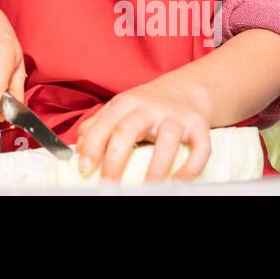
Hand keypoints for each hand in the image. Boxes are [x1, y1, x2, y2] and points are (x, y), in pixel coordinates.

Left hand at [75, 76, 214, 182]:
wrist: (186, 90)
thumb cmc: (148, 105)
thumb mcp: (120, 108)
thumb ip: (99, 124)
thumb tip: (79, 147)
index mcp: (127, 103)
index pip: (106, 124)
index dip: (93, 147)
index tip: (84, 168)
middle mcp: (150, 108)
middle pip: (129, 130)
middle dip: (115, 159)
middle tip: (108, 184)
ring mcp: (176, 117)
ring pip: (167, 139)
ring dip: (156, 167)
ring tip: (146, 188)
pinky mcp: (199, 127)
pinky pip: (200, 148)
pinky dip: (191, 166)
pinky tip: (178, 181)